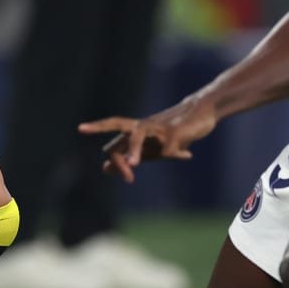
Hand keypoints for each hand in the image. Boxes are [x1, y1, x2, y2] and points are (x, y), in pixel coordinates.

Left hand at [79, 97, 217, 183]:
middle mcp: (143, 126)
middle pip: (118, 123)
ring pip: (139, 134)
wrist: (201, 112)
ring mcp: (158, 127)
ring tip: (133, 165)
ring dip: (135, 149)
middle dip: (101, 128)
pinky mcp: (175, 130)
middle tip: (88, 139)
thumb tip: (104, 169)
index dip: (110, 154)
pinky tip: (186, 155)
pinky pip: (170, 147)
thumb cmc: (172, 133)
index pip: (113, 135)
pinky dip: (176, 154)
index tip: (118, 175)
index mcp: (135, 130)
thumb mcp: (150, 148)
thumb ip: (129, 156)